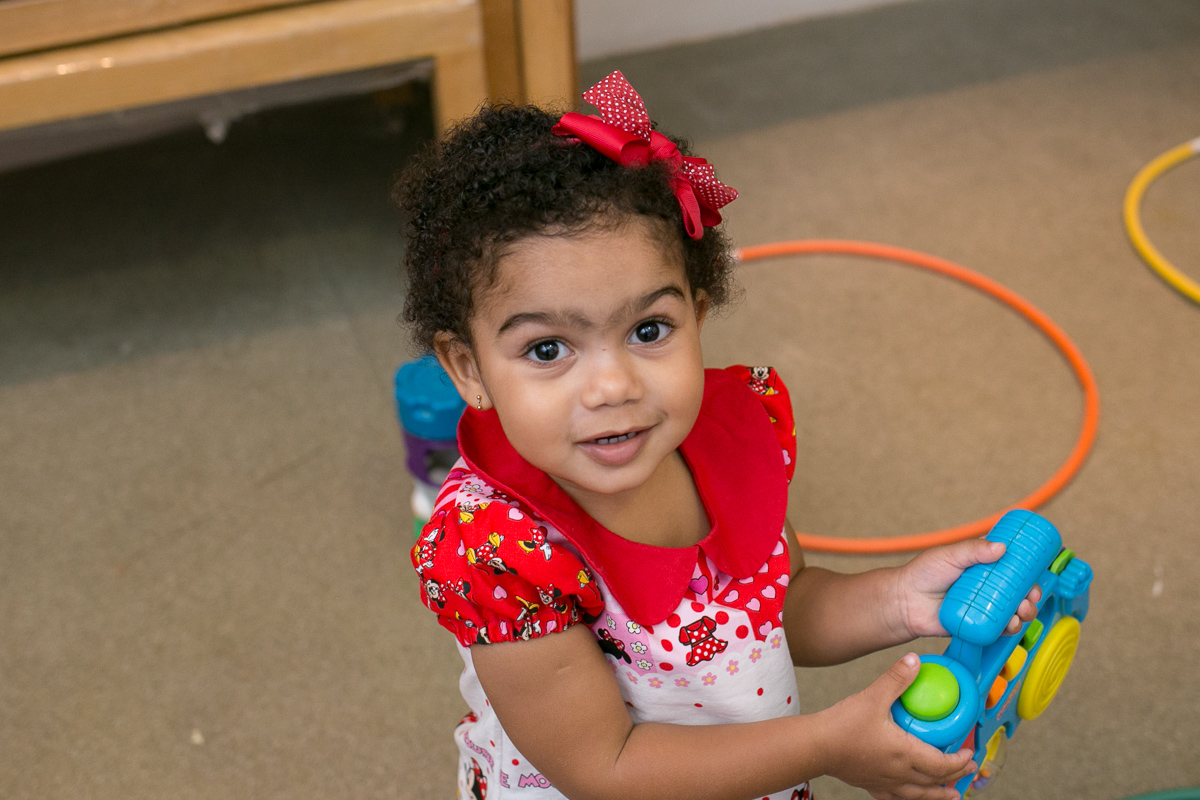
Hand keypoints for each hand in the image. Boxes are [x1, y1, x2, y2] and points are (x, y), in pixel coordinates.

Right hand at [819, 654, 977, 799]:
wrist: (816, 746)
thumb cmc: (842, 725)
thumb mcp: (873, 696)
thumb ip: (896, 678)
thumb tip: (915, 660)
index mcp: (905, 753)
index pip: (942, 764)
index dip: (959, 761)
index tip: (970, 754)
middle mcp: (899, 772)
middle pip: (934, 781)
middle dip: (955, 776)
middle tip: (969, 771)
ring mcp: (884, 782)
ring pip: (919, 795)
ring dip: (938, 794)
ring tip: (951, 795)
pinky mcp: (870, 784)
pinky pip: (896, 798)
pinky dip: (909, 798)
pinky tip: (911, 795)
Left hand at [893, 539, 1041, 639]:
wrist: (905, 601)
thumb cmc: (924, 573)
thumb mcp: (949, 555)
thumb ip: (973, 550)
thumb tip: (1001, 548)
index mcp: (984, 567)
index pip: (1012, 568)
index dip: (1028, 572)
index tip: (1037, 574)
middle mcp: (987, 587)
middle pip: (1019, 592)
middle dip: (1031, 596)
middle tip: (1031, 597)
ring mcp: (984, 607)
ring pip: (1013, 611)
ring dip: (1024, 613)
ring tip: (1021, 613)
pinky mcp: (978, 625)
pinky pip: (999, 629)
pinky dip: (1009, 629)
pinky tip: (1010, 626)